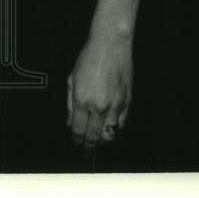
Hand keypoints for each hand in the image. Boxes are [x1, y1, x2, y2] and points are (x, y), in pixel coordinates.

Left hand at [66, 32, 132, 153]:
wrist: (111, 45)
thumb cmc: (89, 59)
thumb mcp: (72, 79)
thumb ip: (70, 104)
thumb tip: (71, 123)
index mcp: (82, 100)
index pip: (79, 130)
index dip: (77, 141)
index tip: (76, 145)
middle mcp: (99, 106)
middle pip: (94, 136)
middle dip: (89, 147)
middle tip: (86, 152)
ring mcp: (115, 105)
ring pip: (110, 134)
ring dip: (102, 141)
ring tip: (98, 143)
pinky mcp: (127, 102)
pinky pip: (122, 123)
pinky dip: (115, 129)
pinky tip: (110, 130)